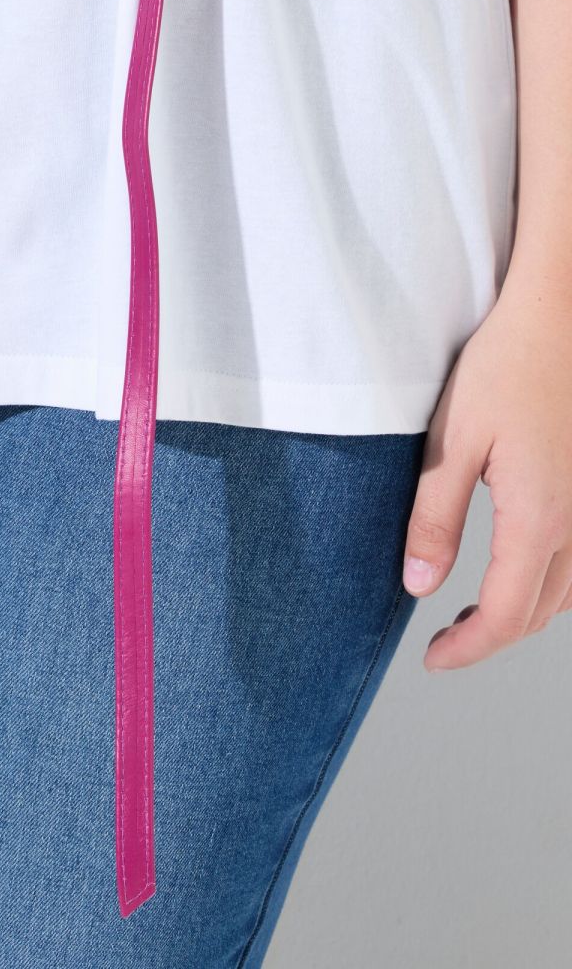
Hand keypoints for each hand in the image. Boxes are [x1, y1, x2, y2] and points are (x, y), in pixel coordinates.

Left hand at [402, 268, 571, 668]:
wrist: (558, 317)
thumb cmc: (504, 366)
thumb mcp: (452, 441)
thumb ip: (434, 518)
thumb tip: (419, 586)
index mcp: (540, 517)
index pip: (508, 615)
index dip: (469, 648)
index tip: (432, 659)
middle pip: (541, 612)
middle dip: (492, 637)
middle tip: (444, 642)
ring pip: (566, 591)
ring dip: (523, 612)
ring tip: (474, 613)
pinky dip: (547, 582)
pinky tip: (518, 568)